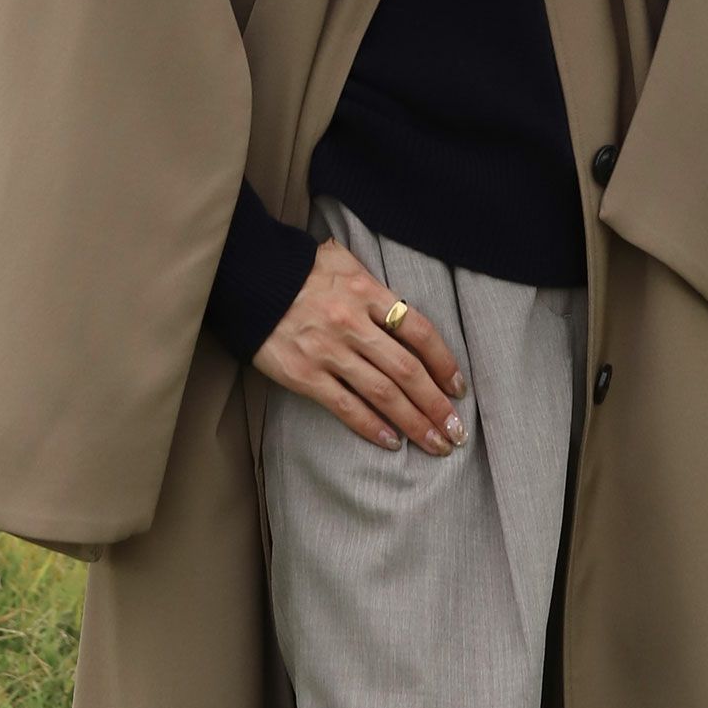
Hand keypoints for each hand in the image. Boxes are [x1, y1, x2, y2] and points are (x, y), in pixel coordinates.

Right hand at [250, 234, 469, 455]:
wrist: (248, 279)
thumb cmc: (300, 270)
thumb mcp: (343, 263)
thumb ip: (374, 286)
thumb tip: (402, 308)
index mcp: (367, 293)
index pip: (419, 331)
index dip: (444, 362)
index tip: (458, 388)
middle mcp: (352, 323)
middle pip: (407, 370)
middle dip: (436, 404)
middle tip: (456, 430)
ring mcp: (328, 351)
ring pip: (382, 393)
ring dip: (414, 421)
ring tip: (435, 444)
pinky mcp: (304, 374)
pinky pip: (345, 406)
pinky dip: (372, 426)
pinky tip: (392, 441)